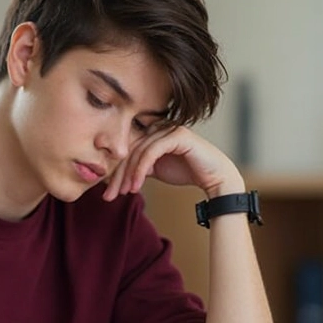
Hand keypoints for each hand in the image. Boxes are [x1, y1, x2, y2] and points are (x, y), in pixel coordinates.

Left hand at [103, 126, 243, 200]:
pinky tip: (136, 186)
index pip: (127, 150)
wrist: (215, 177)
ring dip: (128, 175)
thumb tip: (118, 174)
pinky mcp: (177, 135)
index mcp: (152, 132)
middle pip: (129, 150)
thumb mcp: (157, 169)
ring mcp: (168, 128)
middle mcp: (159, 127)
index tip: (107, 192)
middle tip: (109, 196)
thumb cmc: (188, 172)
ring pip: (138, 152)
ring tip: (125, 193)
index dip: (115, 171)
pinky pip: (151, 152)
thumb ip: (140, 166)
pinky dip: (141, 170)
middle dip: (117, 175)